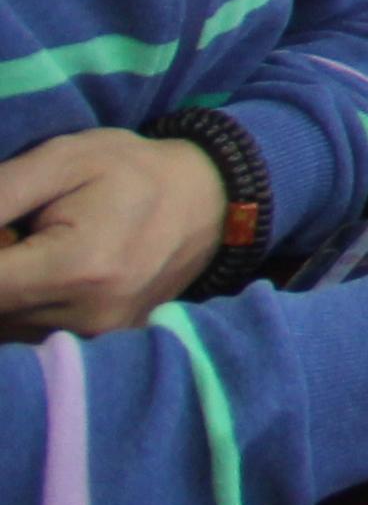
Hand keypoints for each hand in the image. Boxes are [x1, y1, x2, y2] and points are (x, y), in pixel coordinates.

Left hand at [0, 129, 231, 334]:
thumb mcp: (63, 160)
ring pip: (8, 325)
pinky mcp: (101, 344)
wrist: (209, 199)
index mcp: (76, 269)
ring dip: (9, 289)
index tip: (3, 234)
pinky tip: (50, 272)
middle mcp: (85, 318)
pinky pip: (33, 333)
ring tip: (39, 248)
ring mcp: (96, 338)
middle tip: (21, 231)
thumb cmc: (132, 170)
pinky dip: (27, 304)